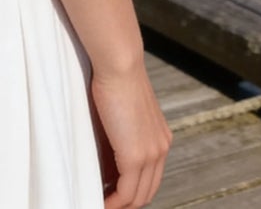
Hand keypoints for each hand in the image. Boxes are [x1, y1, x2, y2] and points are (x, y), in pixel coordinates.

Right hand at [89, 60, 171, 207]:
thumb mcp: (123, 116)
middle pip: (147, 192)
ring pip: (137, 197)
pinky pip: (126, 193)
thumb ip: (121, 139)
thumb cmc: (115, 82)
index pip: (150, 179)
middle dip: (126, 203)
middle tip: (105, 202)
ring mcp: (151, 154)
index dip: (132, 192)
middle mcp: (161, 148)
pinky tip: (100, 201)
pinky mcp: (136, 157)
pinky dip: (112, 203)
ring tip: (100, 203)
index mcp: (160, 139)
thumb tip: (106, 162)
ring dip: (118, 205)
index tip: (112, 194)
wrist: (120, 65)